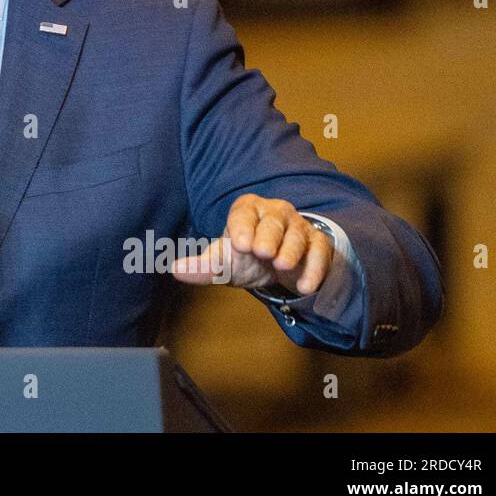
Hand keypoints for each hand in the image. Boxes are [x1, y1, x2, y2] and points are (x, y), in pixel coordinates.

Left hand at [171, 193, 332, 295]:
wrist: (278, 268)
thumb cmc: (245, 259)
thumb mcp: (223, 263)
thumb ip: (202, 267)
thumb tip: (175, 269)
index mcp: (247, 209)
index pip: (243, 212)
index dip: (242, 226)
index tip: (239, 244)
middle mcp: (275, 212)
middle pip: (273, 220)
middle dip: (268, 236)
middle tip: (262, 252)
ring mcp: (299, 226)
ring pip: (298, 235)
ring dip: (290, 252)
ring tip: (281, 266)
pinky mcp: (319, 243)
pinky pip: (320, 252)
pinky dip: (314, 268)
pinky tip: (305, 286)